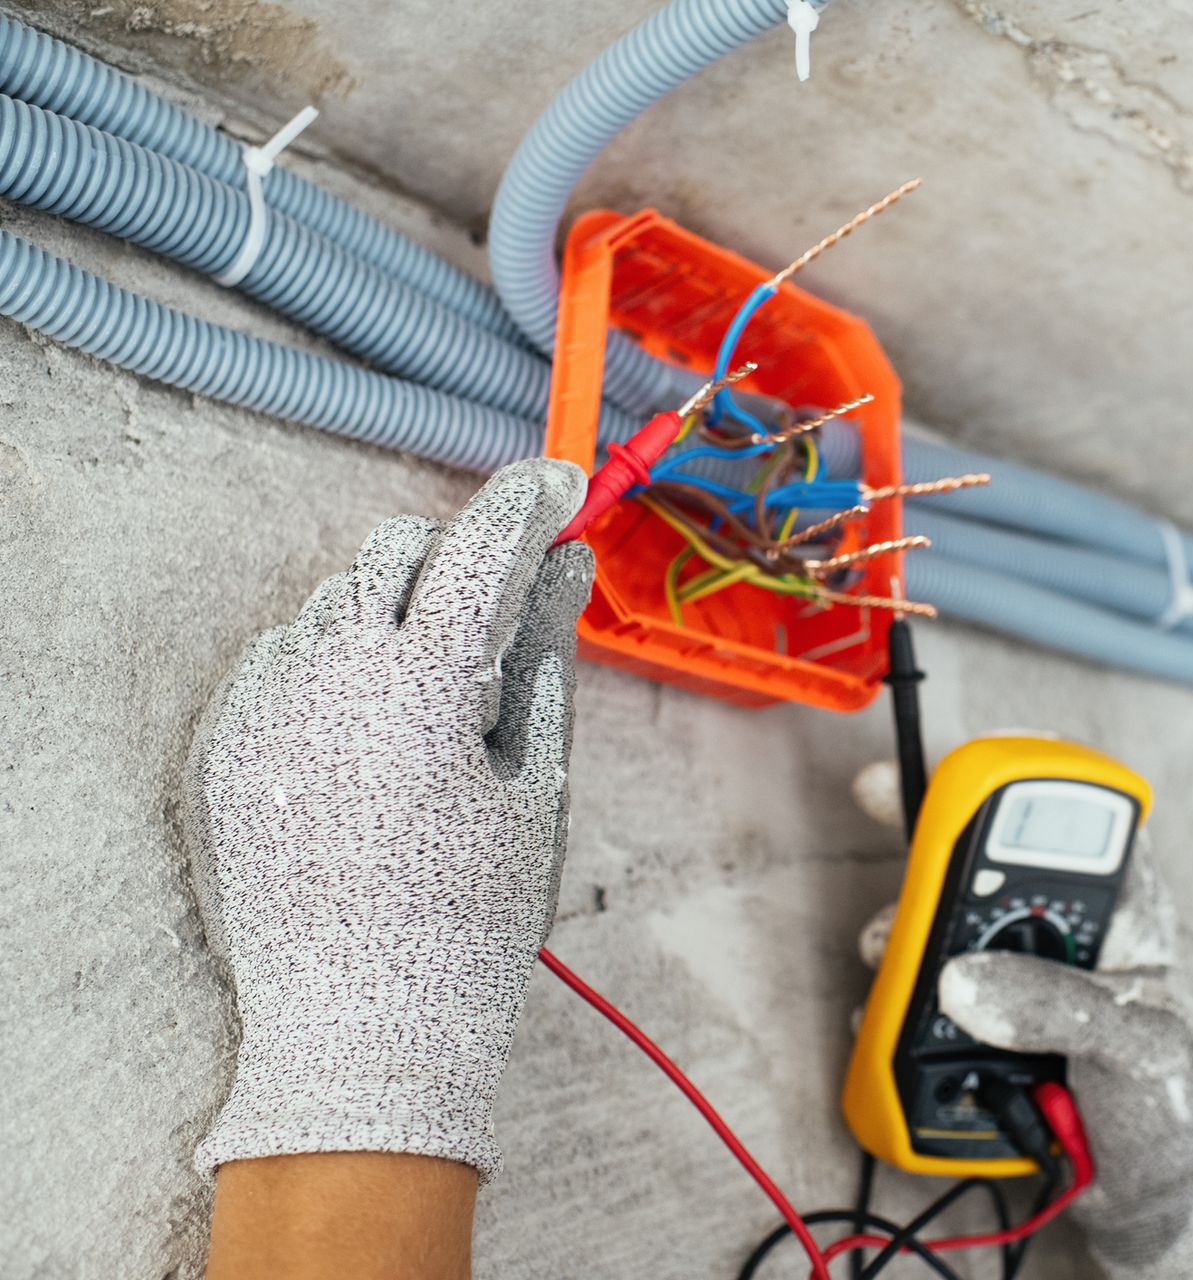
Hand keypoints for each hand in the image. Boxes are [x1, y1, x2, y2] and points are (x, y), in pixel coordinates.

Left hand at [184, 459, 592, 1181]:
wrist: (365, 1031)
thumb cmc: (472, 917)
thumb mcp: (531, 782)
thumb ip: (542, 660)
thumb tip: (563, 567)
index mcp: (421, 684)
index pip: (477, 547)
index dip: (525, 502)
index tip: (559, 483)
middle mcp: (329, 676)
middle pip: (392, 549)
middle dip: (454, 551)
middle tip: (503, 597)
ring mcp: (266, 710)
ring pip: (334, 602)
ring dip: (392, 611)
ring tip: (437, 689)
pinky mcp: (228, 748)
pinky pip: (281, 660)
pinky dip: (332, 664)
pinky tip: (371, 726)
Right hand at [849, 762, 1192, 1279]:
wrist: (1156, 1206)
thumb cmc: (1177, 1116)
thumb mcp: (1137, 1052)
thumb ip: (1059, 1007)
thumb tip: (965, 978)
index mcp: (1124, 920)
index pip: (1077, 821)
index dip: (1025, 771)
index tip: (964, 754)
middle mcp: (1063, 939)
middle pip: (989, 861)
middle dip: (932, 838)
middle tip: (881, 806)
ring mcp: (1017, 985)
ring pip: (943, 928)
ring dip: (901, 931)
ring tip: (885, 953)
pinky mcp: (980, 1036)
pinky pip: (922, 1004)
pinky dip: (891, 1006)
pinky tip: (884, 1023)